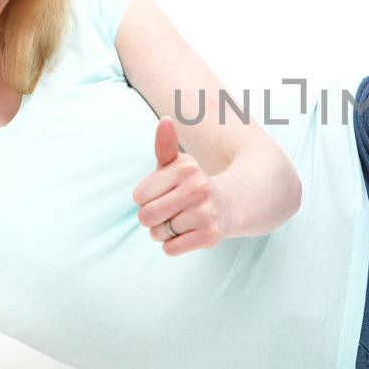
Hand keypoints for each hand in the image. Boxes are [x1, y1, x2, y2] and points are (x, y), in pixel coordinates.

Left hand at [133, 116, 230, 255]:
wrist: (229, 205)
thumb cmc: (192, 185)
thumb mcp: (177, 165)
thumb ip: (165, 145)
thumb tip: (165, 120)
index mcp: (186, 168)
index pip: (139, 196)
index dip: (146, 199)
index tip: (163, 194)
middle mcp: (199, 188)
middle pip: (145, 216)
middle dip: (151, 218)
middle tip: (169, 212)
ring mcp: (206, 213)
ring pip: (158, 234)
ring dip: (163, 232)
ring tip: (181, 221)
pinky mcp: (210, 236)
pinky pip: (170, 249)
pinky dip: (173, 245)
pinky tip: (188, 233)